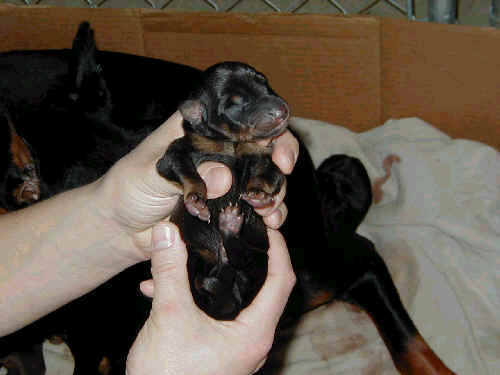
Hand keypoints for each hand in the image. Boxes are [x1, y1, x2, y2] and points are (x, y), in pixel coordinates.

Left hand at [95, 111, 297, 260]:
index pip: (243, 118)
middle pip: (264, 147)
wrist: (121, 228)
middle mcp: (220, 153)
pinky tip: (270, 223)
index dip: (268, 126)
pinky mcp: (228, 208)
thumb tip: (223, 178)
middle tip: (282, 172)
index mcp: (203, 132)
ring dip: (275, 192)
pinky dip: (270, 214)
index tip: (277, 148)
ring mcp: (227, 182)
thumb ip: (185, 174)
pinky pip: (257, 208)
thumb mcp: (150, 173)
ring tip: (267, 207)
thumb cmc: (128, 188)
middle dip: (280, 158)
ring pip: (266, 179)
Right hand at [126, 224, 295, 374]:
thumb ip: (170, 273)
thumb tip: (168, 234)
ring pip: (234, 301)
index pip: (281, 281)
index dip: (279, 250)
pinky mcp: (217, 350)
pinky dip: (196, 298)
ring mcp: (235, 347)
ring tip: (194, 256)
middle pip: (262, 288)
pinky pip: (215, 315)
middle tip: (238, 234)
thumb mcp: (169, 317)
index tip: (269, 229)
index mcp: (254, 333)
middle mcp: (251, 341)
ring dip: (213, 278)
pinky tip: (162, 289)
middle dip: (247, 259)